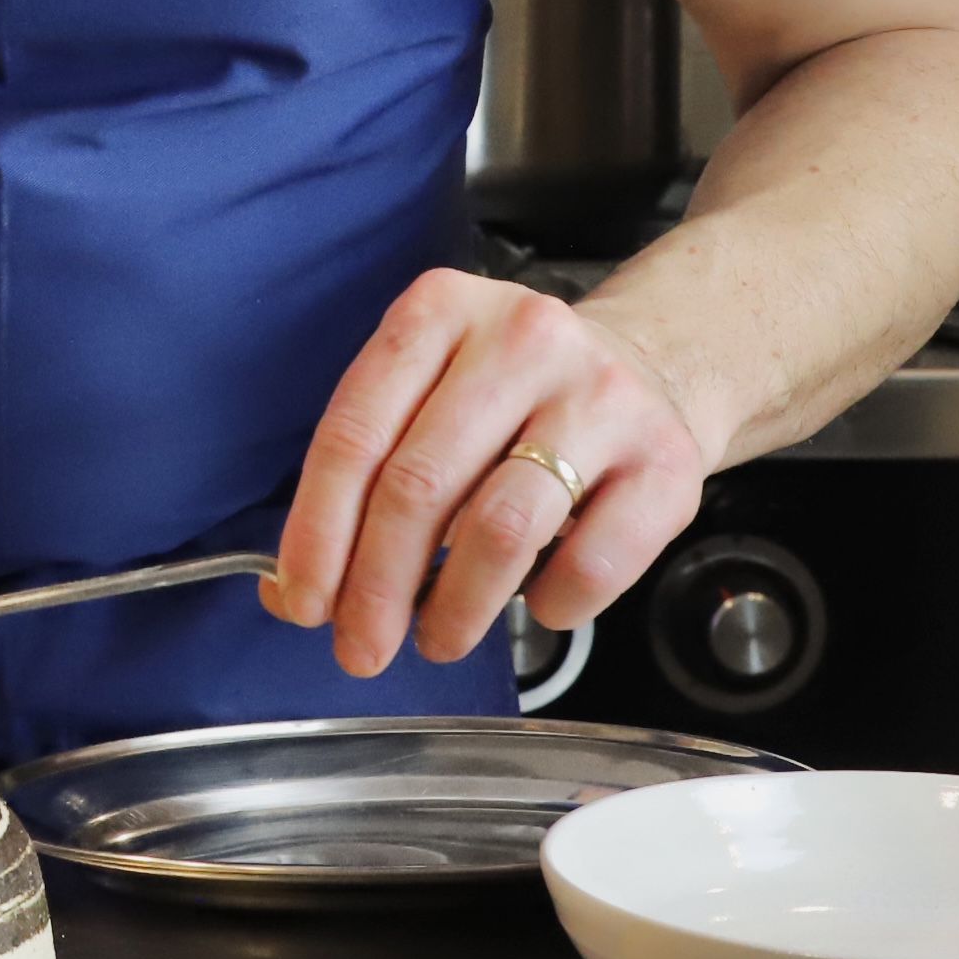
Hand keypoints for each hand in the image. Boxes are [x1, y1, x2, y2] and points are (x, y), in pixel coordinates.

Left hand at [271, 270, 718, 677]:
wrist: (653, 366)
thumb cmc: (515, 397)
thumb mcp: (429, 396)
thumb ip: (363, 475)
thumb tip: (292, 590)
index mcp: (439, 311)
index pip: (354, 434)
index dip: (317, 532)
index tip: (303, 602)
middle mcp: (521, 339)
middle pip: (418, 485)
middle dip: (376, 587)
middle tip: (361, 647)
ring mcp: (601, 395)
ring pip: (502, 529)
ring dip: (455, 608)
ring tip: (437, 640)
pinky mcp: (666, 458)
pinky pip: (591, 562)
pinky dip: (552, 605)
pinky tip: (536, 605)